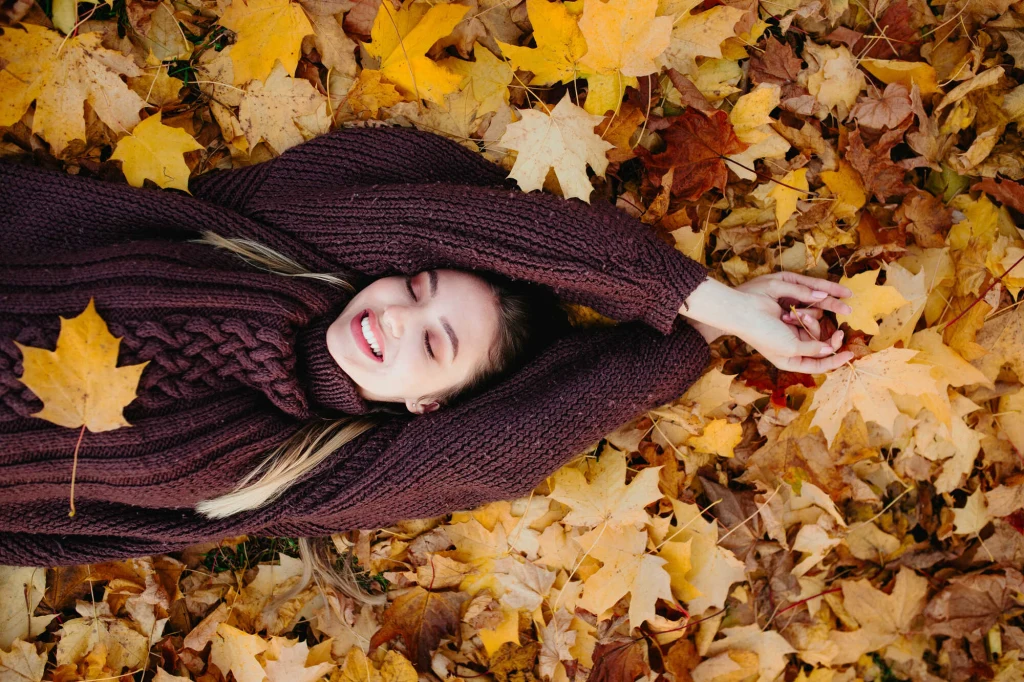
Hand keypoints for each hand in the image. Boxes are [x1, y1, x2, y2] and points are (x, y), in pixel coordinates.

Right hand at [732, 272, 853, 372]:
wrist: (746, 313)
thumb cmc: (765, 334)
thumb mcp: (791, 347)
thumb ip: (813, 349)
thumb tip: (829, 349)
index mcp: (790, 362)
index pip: (819, 365)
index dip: (835, 361)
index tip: (850, 354)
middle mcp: (792, 350)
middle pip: (821, 348)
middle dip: (828, 338)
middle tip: (840, 332)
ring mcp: (792, 334)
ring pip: (816, 331)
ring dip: (813, 322)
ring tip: (802, 315)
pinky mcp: (791, 320)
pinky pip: (808, 319)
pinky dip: (806, 315)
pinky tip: (794, 312)